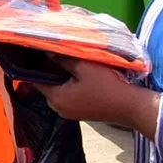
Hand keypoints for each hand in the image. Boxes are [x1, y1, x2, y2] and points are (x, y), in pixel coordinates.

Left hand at [36, 56, 158, 133]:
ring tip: (59, 57)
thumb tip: (46, 50)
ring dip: (58, 76)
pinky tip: (72, 71)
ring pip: (57, 89)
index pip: (35, 80)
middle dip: (46, 69)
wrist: (132, 106)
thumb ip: (62, 58)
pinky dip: (67, 83)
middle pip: (46, 85)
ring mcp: (70, 112)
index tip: (30, 51)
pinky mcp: (80, 111)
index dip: (32, 65)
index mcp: (56, 99)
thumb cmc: (107, 86)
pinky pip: (67, 94)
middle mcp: (59, 108)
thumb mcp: (83, 67)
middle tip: (45, 51)